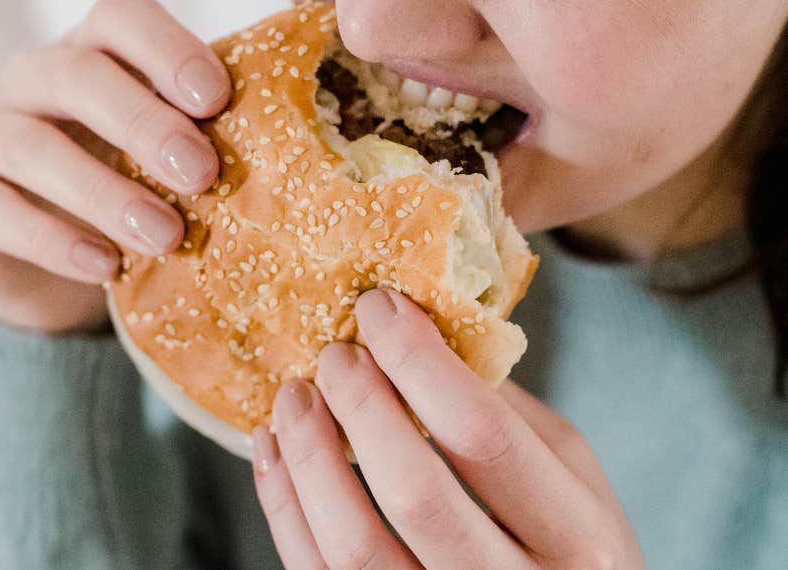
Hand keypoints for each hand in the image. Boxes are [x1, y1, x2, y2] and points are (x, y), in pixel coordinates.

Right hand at [0, 0, 229, 333]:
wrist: (64, 257)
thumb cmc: (136, 186)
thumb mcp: (174, 152)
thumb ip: (214, 133)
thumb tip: (301, 138)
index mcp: (97, 52)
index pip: (121, 15)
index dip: (168, 48)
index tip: (216, 99)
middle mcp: (35, 78)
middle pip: (79, 74)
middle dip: (145, 123)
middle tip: (203, 174)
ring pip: (31, 143)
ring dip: (105, 191)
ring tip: (165, 236)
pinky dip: (50, 237)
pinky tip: (103, 266)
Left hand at [253, 287, 645, 569]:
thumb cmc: (569, 538)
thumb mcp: (568, 468)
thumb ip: (505, 405)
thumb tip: (418, 332)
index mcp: (579, 536)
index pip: (482, 431)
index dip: (419, 360)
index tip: (379, 308)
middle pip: (414, 492)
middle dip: (362, 404)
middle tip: (335, 353)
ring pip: (355, 549)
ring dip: (310, 457)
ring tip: (295, 396)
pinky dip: (285, 508)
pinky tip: (275, 451)